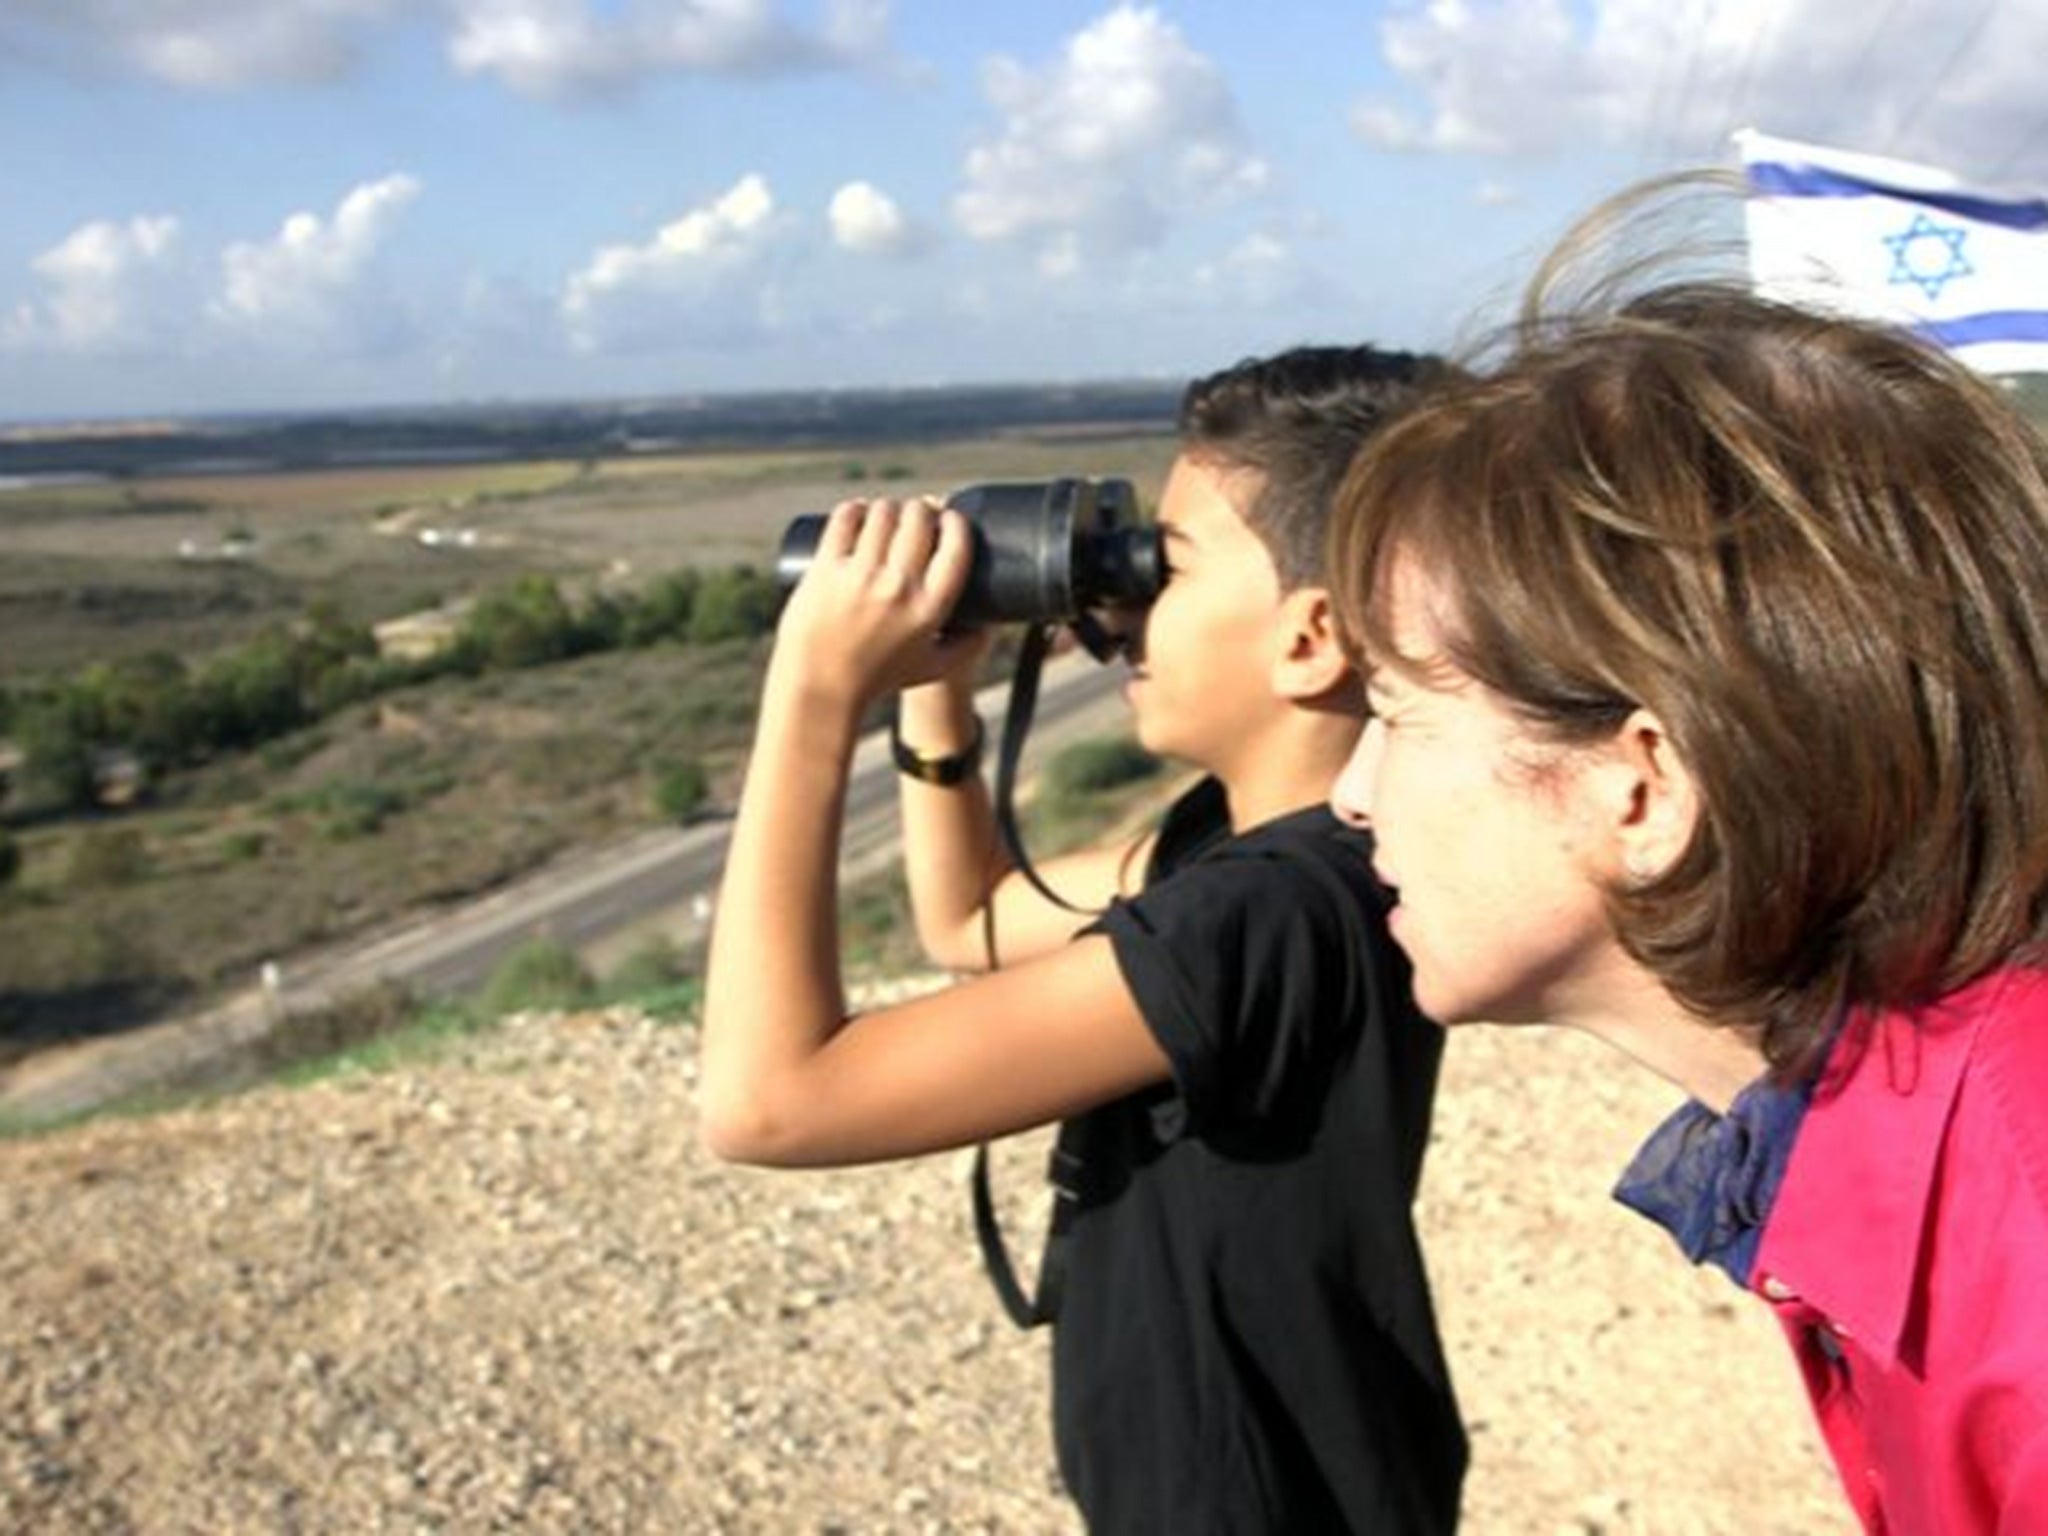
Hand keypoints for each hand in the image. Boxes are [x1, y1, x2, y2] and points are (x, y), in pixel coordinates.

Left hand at [771, 498, 976, 710]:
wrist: (822, 688)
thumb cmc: (879, 678)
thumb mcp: (933, 668)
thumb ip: (968, 648)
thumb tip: (992, 624)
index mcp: (931, 608)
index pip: (956, 544)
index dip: (955, 521)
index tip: (948, 519)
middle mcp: (899, 588)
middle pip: (920, 519)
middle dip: (922, 508)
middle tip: (916, 515)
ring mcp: (861, 576)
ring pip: (884, 512)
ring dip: (890, 507)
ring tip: (888, 514)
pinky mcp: (826, 568)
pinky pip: (846, 518)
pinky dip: (856, 509)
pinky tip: (860, 512)